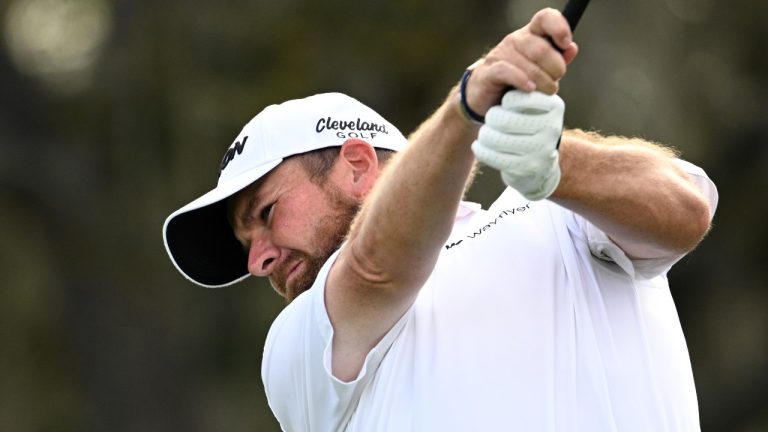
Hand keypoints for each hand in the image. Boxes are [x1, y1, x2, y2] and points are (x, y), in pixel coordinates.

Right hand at [463, 8, 577, 116]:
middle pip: (541, 48)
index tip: (565, 44)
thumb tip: (571, 48)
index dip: (558, 28)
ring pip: (528, 64)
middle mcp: (515, 40)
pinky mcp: (487, 72)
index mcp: (530, 35)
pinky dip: (522, 81)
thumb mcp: (541, 71)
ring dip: (542, 82)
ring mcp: (499, 54)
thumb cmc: (516, 83)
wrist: (486, 100)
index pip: (545, 18)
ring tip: (544, 92)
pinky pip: (507, 72)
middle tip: (554, 83)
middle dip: (555, 69)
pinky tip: (529, 90)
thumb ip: (557, 60)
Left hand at [471, 90, 563, 199]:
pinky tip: (479, 146)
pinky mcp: (527, 168)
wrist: (540, 163)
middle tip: (492, 118)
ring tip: (486, 132)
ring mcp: (540, 150)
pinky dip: (481, 149)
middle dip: (492, 117)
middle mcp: (551, 128)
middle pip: (503, 119)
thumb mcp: (534, 103)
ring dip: (485, 134)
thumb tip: (504, 69)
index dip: (506, 101)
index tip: (506, 103)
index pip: (517, 98)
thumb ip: (522, 86)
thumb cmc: (530, 123)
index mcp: (554, 106)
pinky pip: (493, 156)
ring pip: (496, 138)